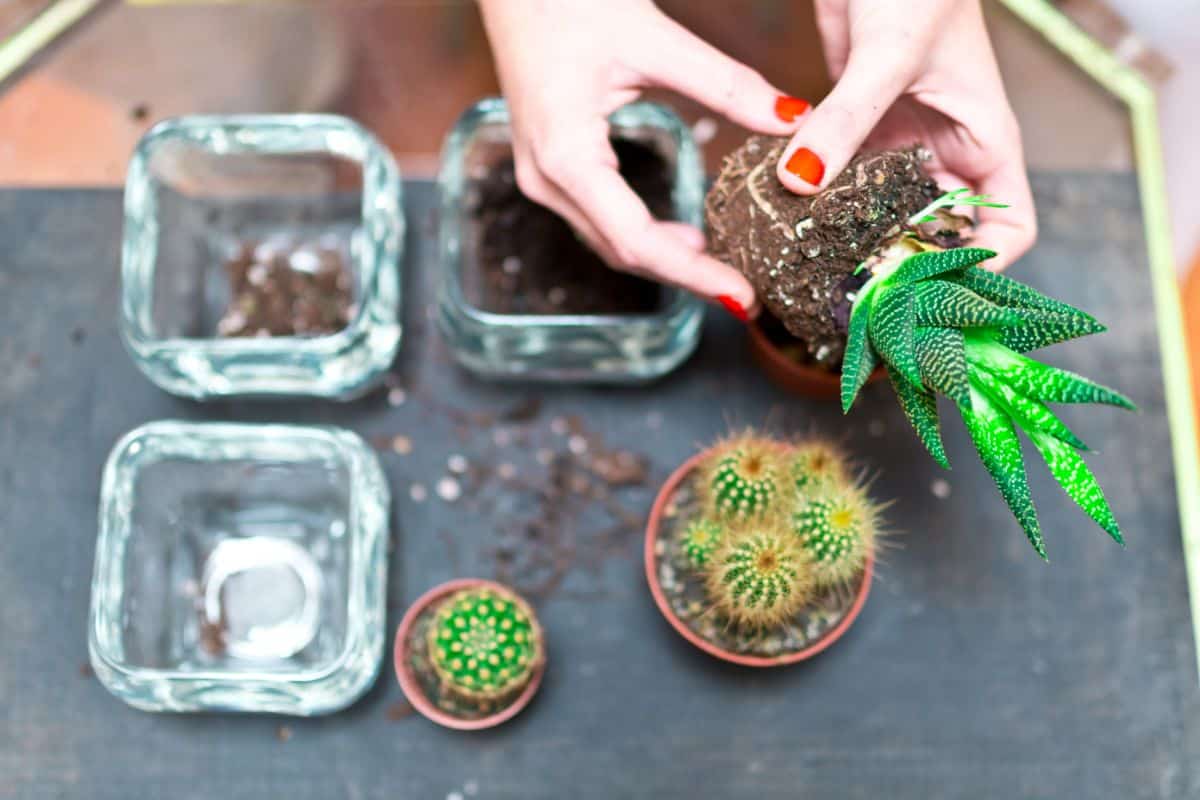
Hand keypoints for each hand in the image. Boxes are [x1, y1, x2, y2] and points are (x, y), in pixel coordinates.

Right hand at [479, 0, 807, 314]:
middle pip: (623, 253)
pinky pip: (599, 222)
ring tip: (722, 271)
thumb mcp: (655, 40)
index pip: (638, 240)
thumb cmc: (570, 1)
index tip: (741, 296)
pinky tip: (683, 237)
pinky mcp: (549, 169)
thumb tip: (792, 119)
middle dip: (685, 277)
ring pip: (609, 243)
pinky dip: (644, 237)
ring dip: (666, 261)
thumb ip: (726, 84)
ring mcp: (542, 178)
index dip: (693, 274)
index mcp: (567, 156)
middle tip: (745, 294)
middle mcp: (546, 179)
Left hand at [778, 0, 1035, 268]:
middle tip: (861, 298)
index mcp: (985, 141)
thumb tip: (802, 179)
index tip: (929, 286)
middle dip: (908, 265)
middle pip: (941, 232)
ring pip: (888, 214)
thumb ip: (846, 119)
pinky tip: (792, 224)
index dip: (983, 264)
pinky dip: (824, 204)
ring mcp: (901, 144)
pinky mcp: (859, 132)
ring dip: (859, 241)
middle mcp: (946, 151)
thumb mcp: (886, 56)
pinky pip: (845, 182)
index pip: (1009, 225)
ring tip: (820, 274)